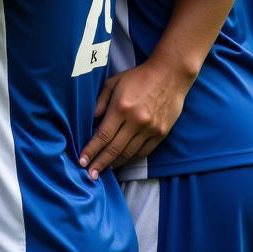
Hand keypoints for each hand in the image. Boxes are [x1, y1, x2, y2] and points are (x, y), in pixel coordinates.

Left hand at [78, 58, 191, 177]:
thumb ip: (100, 101)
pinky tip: (122, 161)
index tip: (82, 161)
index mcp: (121, 107)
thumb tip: (90, 119)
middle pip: (114, 148)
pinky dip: (131, 158)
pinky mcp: (162, 133)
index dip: (91, 150)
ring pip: (129, 153)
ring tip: (104, 170)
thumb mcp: (114, 82)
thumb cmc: (138, 77)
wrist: (170, 76)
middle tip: (90, 175)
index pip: (103, 135)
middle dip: (100, 163)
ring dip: (115, 163)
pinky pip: (144, 152)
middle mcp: (136, 121)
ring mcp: (150, 129)